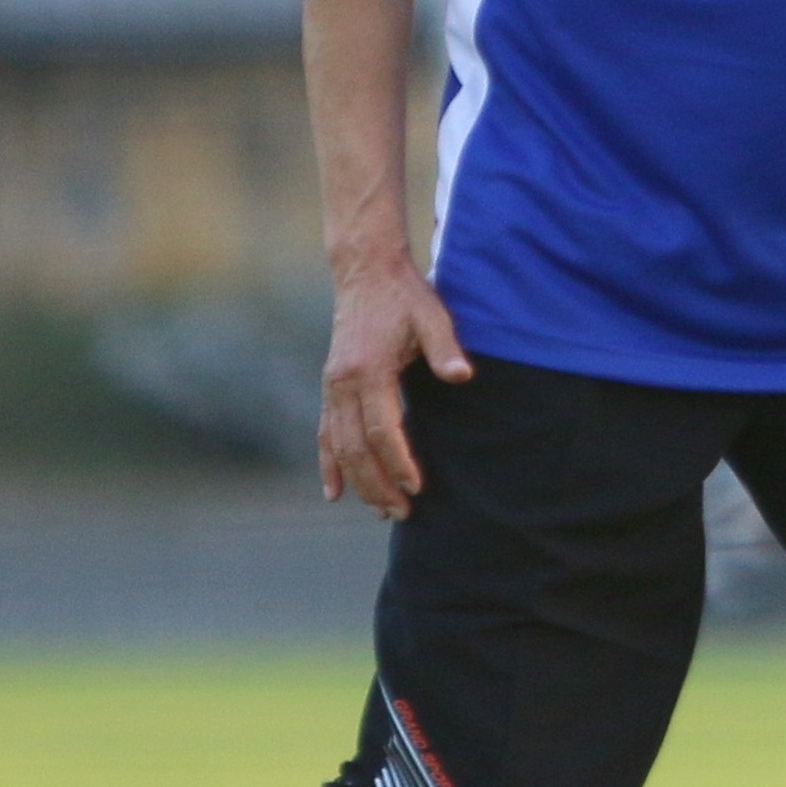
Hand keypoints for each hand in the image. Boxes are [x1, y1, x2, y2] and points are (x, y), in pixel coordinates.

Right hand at [317, 258, 471, 518]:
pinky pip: (325, 433)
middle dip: (378, 484)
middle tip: (403, 513)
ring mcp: (332, 387)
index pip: (382, 428)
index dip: (399, 461)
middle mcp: (342, 383)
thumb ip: (445, 349)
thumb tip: (461, 376)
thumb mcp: (432, 316)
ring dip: (358, 482)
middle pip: (356, 447)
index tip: (417, 486)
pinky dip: (328, 464)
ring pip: (338, 446)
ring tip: (382, 511)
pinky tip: (334, 493)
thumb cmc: (405, 296)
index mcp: (369, 370)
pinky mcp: (331, 387)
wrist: (366, 272)